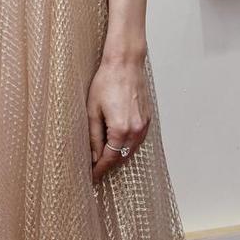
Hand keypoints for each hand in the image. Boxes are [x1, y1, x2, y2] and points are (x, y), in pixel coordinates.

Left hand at [88, 54, 150, 183]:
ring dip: (119, 156)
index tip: (92, 176)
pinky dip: (128, 146)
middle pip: (122, 157)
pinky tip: (118, 145)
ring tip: (105, 160)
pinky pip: (138, 139)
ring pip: (131, 150)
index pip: (110, 158)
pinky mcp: (147, 119)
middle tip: (96, 170)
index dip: (100, 169)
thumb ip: (94, 136)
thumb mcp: (93, 110)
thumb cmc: (107, 81)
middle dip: (108, 165)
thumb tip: (94, 155)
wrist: (125, 63)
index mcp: (121, 128)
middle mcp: (136, 129)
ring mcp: (144, 124)